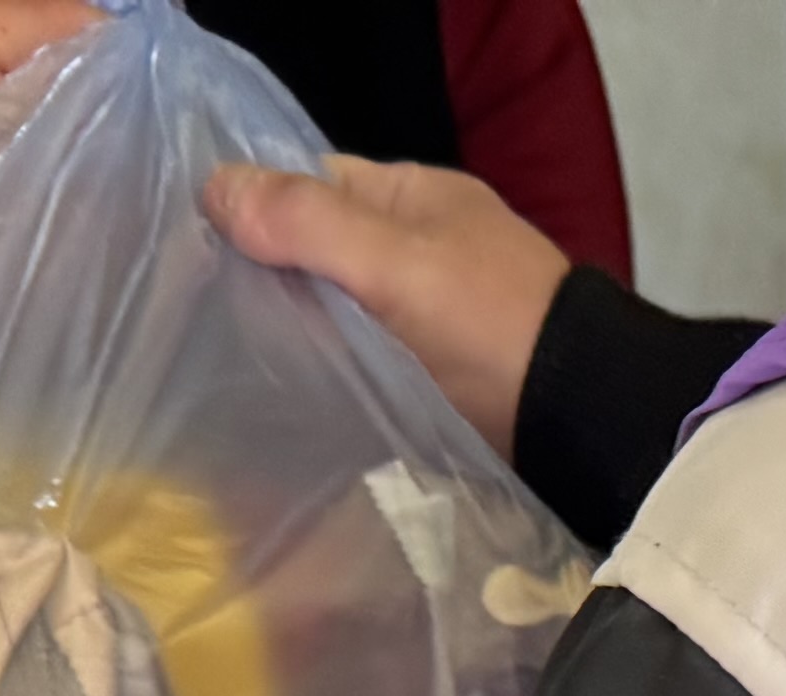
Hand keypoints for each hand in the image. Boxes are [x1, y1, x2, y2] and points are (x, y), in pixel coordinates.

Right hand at [203, 155, 569, 457]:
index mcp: (414, 198)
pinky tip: (294, 401)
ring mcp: (434, 314)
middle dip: (273, 280)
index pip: (312, 185)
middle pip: (324, 252)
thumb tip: (216, 188)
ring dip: (300, 336)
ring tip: (233, 364)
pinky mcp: (440, 376)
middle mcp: (423, 247)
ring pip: (343, 312)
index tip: (199, 251)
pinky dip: (336, 376)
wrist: (586, 421)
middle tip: (207, 320)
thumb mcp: (395, 264)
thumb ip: (308, 224)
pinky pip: (368, 363)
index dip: (257, 210)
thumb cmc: (492, 327)